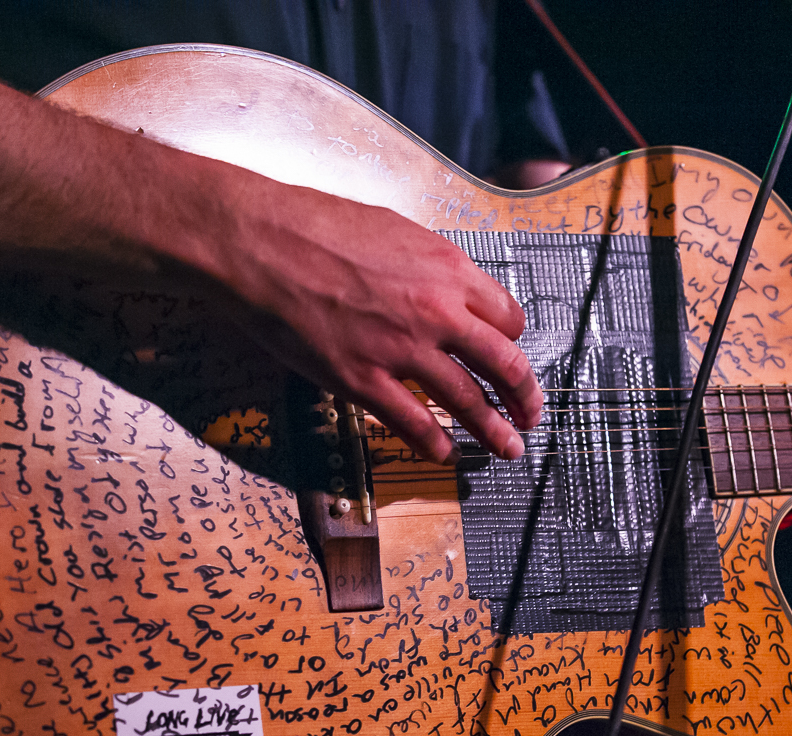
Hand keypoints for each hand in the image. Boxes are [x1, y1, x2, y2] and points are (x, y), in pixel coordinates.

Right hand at [207, 171, 542, 464]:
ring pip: (466, 401)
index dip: (513, 342)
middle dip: (524, 396)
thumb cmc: (316, 226)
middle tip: (531, 415)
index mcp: (448, 270)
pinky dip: (434, 442)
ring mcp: (400, 350)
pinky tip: (444, 452)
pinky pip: (412, 422)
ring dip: (492, 430)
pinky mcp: (361, 379)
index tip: (511, 355)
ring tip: (507, 448)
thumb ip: (430, 266)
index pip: (507, 317)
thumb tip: (447, 289)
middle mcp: (436, 312)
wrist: (261, 243)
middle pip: (503, 365)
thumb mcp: (394, 231)